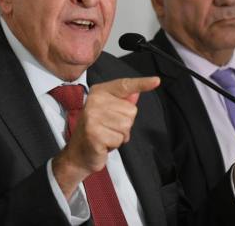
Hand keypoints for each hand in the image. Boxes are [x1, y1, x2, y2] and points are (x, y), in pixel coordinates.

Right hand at [52, 76, 159, 198]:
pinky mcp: (94, 133)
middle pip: (131, 111)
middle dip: (125, 124)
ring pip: (126, 126)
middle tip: (109, 128)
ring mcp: (92, 117)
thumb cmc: (96, 131)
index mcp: (99, 92)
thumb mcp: (109, 113)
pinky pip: (119, 139)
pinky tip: (103, 144)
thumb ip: (122, 102)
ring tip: (106, 135)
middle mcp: (94, 101)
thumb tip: (136, 93)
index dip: (142, 83)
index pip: (124, 85)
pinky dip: (114, 145)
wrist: (78, 153)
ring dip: (120, 135)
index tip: (156, 81)